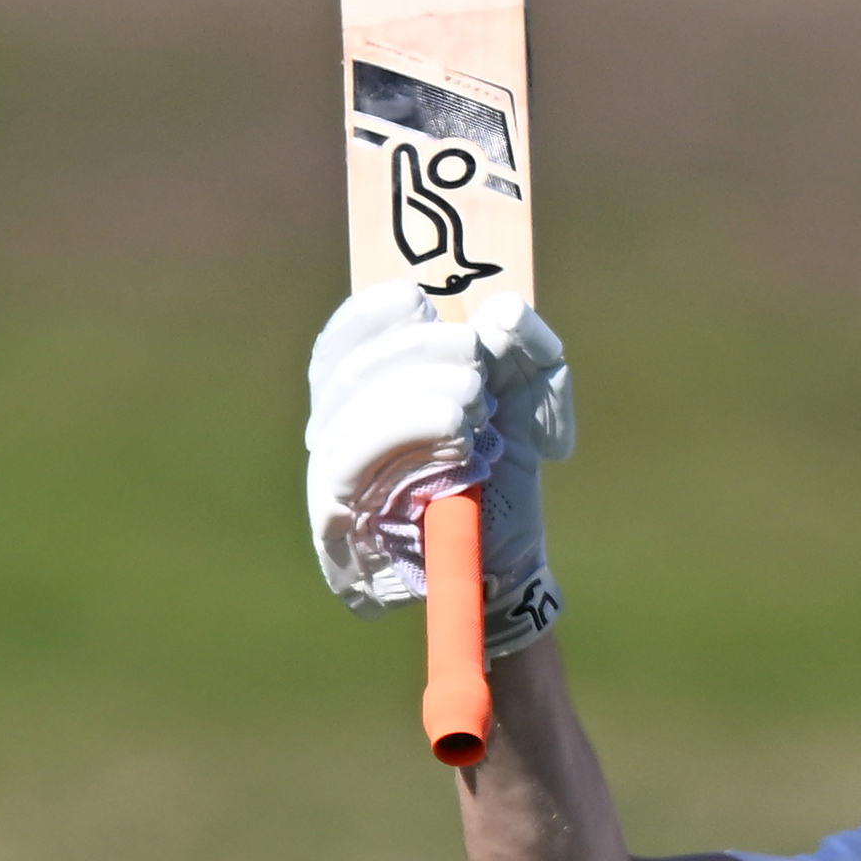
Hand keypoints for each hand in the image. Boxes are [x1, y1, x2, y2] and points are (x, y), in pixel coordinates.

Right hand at [305, 282, 574, 654]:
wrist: (508, 560)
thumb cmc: (506, 471)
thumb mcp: (530, 399)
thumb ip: (524, 346)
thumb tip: (501, 308)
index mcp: (367, 395)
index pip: (343, 341)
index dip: (370, 313)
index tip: (418, 299)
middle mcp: (336, 430)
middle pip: (351, 369)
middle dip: (418, 351)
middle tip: (476, 359)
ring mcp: (330, 472)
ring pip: (349, 407)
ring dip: (420, 391)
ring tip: (476, 405)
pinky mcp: (334, 515)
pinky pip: (350, 458)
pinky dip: (406, 431)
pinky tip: (455, 434)